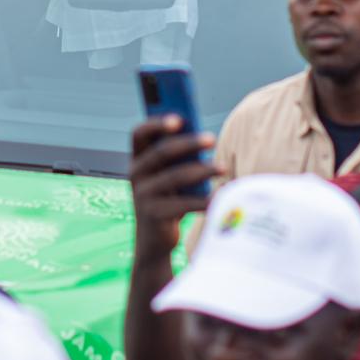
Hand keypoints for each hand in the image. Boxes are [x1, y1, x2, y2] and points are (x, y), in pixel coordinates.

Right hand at [128, 114, 213, 264]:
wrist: (154, 241)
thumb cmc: (168, 199)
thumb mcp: (168, 176)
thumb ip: (178, 158)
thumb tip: (204, 139)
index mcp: (137, 160)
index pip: (139, 133)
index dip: (156, 123)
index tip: (179, 118)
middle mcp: (135, 174)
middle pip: (161, 152)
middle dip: (188, 143)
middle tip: (212, 139)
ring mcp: (142, 195)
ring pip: (175, 176)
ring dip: (202, 170)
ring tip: (223, 168)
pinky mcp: (154, 215)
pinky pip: (183, 204)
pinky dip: (203, 200)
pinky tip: (219, 197)